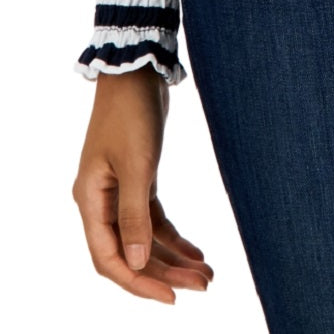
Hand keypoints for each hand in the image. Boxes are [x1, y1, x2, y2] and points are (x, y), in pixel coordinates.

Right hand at [72, 63, 213, 303]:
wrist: (137, 72)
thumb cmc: (132, 114)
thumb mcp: (137, 164)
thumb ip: (135, 214)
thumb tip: (137, 263)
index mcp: (91, 201)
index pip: (110, 258)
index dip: (139, 282)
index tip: (173, 297)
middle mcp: (101, 201)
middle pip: (131, 252)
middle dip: (165, 272)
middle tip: (203, 285)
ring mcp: (119, 191)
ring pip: (145, 238)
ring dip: (173, 256)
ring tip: (206, 273)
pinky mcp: (139, 178)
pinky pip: (153, 219)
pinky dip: (173, 235)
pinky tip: (196, 250)